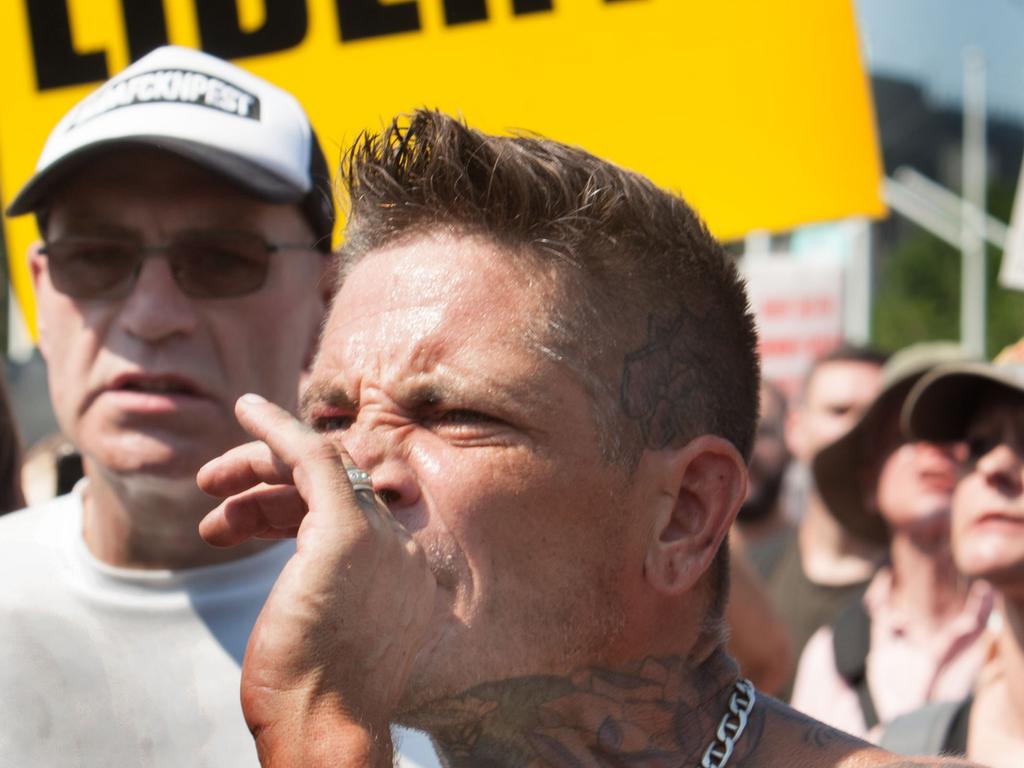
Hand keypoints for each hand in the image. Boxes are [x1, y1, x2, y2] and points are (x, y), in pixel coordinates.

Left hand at [198, 394, 436, 766]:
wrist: (324, 730)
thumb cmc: (313, 699)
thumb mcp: (328, 638)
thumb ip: (331, 596)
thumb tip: (302, 590)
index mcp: (402, 573)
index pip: (351, 510)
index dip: (294, 504)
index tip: (252, 515)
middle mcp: (399, 547)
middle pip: (336, 483)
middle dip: (270, 478)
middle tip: (215, 491)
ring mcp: (379, 537)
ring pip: (319, 466)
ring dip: (258, 464)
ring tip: (207, 486)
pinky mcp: (347, 530)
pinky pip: (312, 456)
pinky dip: (277, 429)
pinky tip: (247, 411)